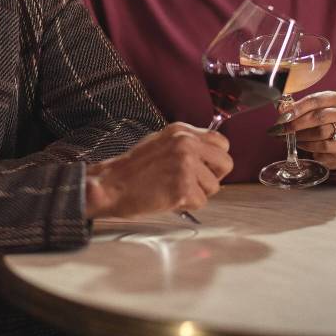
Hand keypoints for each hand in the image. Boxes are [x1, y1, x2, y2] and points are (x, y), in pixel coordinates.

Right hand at [85, 123, 232, 217]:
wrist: (110, 186)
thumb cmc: (131, 170)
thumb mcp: (159, 143)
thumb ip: (185, 145)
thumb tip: (208, 156)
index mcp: (181, 131)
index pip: (221, 142)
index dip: (214, 159)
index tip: (203, 167)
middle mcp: (186, 143)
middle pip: (226, 163)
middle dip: (213, 177)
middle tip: (192, 183)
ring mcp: (185, 165)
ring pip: (214, 187)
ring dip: (197, 193)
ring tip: (172, 189)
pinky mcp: (182, 187)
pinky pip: (201, 202)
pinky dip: (187, 205)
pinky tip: (168, 198)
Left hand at [274, 91, 335, 169]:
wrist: (333, 146)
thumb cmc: (317, 124)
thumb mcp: (307, 112)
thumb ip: (294, 109)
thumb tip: (281, 108)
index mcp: (335, 99)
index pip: (317, 100)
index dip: (298, 108)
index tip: (283, 116)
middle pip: (320, 117)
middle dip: (297, 123)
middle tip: (281, 129)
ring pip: (321, 132)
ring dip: (300, 136)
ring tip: (288, 138)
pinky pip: (324, 147)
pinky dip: (308, 146)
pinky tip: (300, 145)